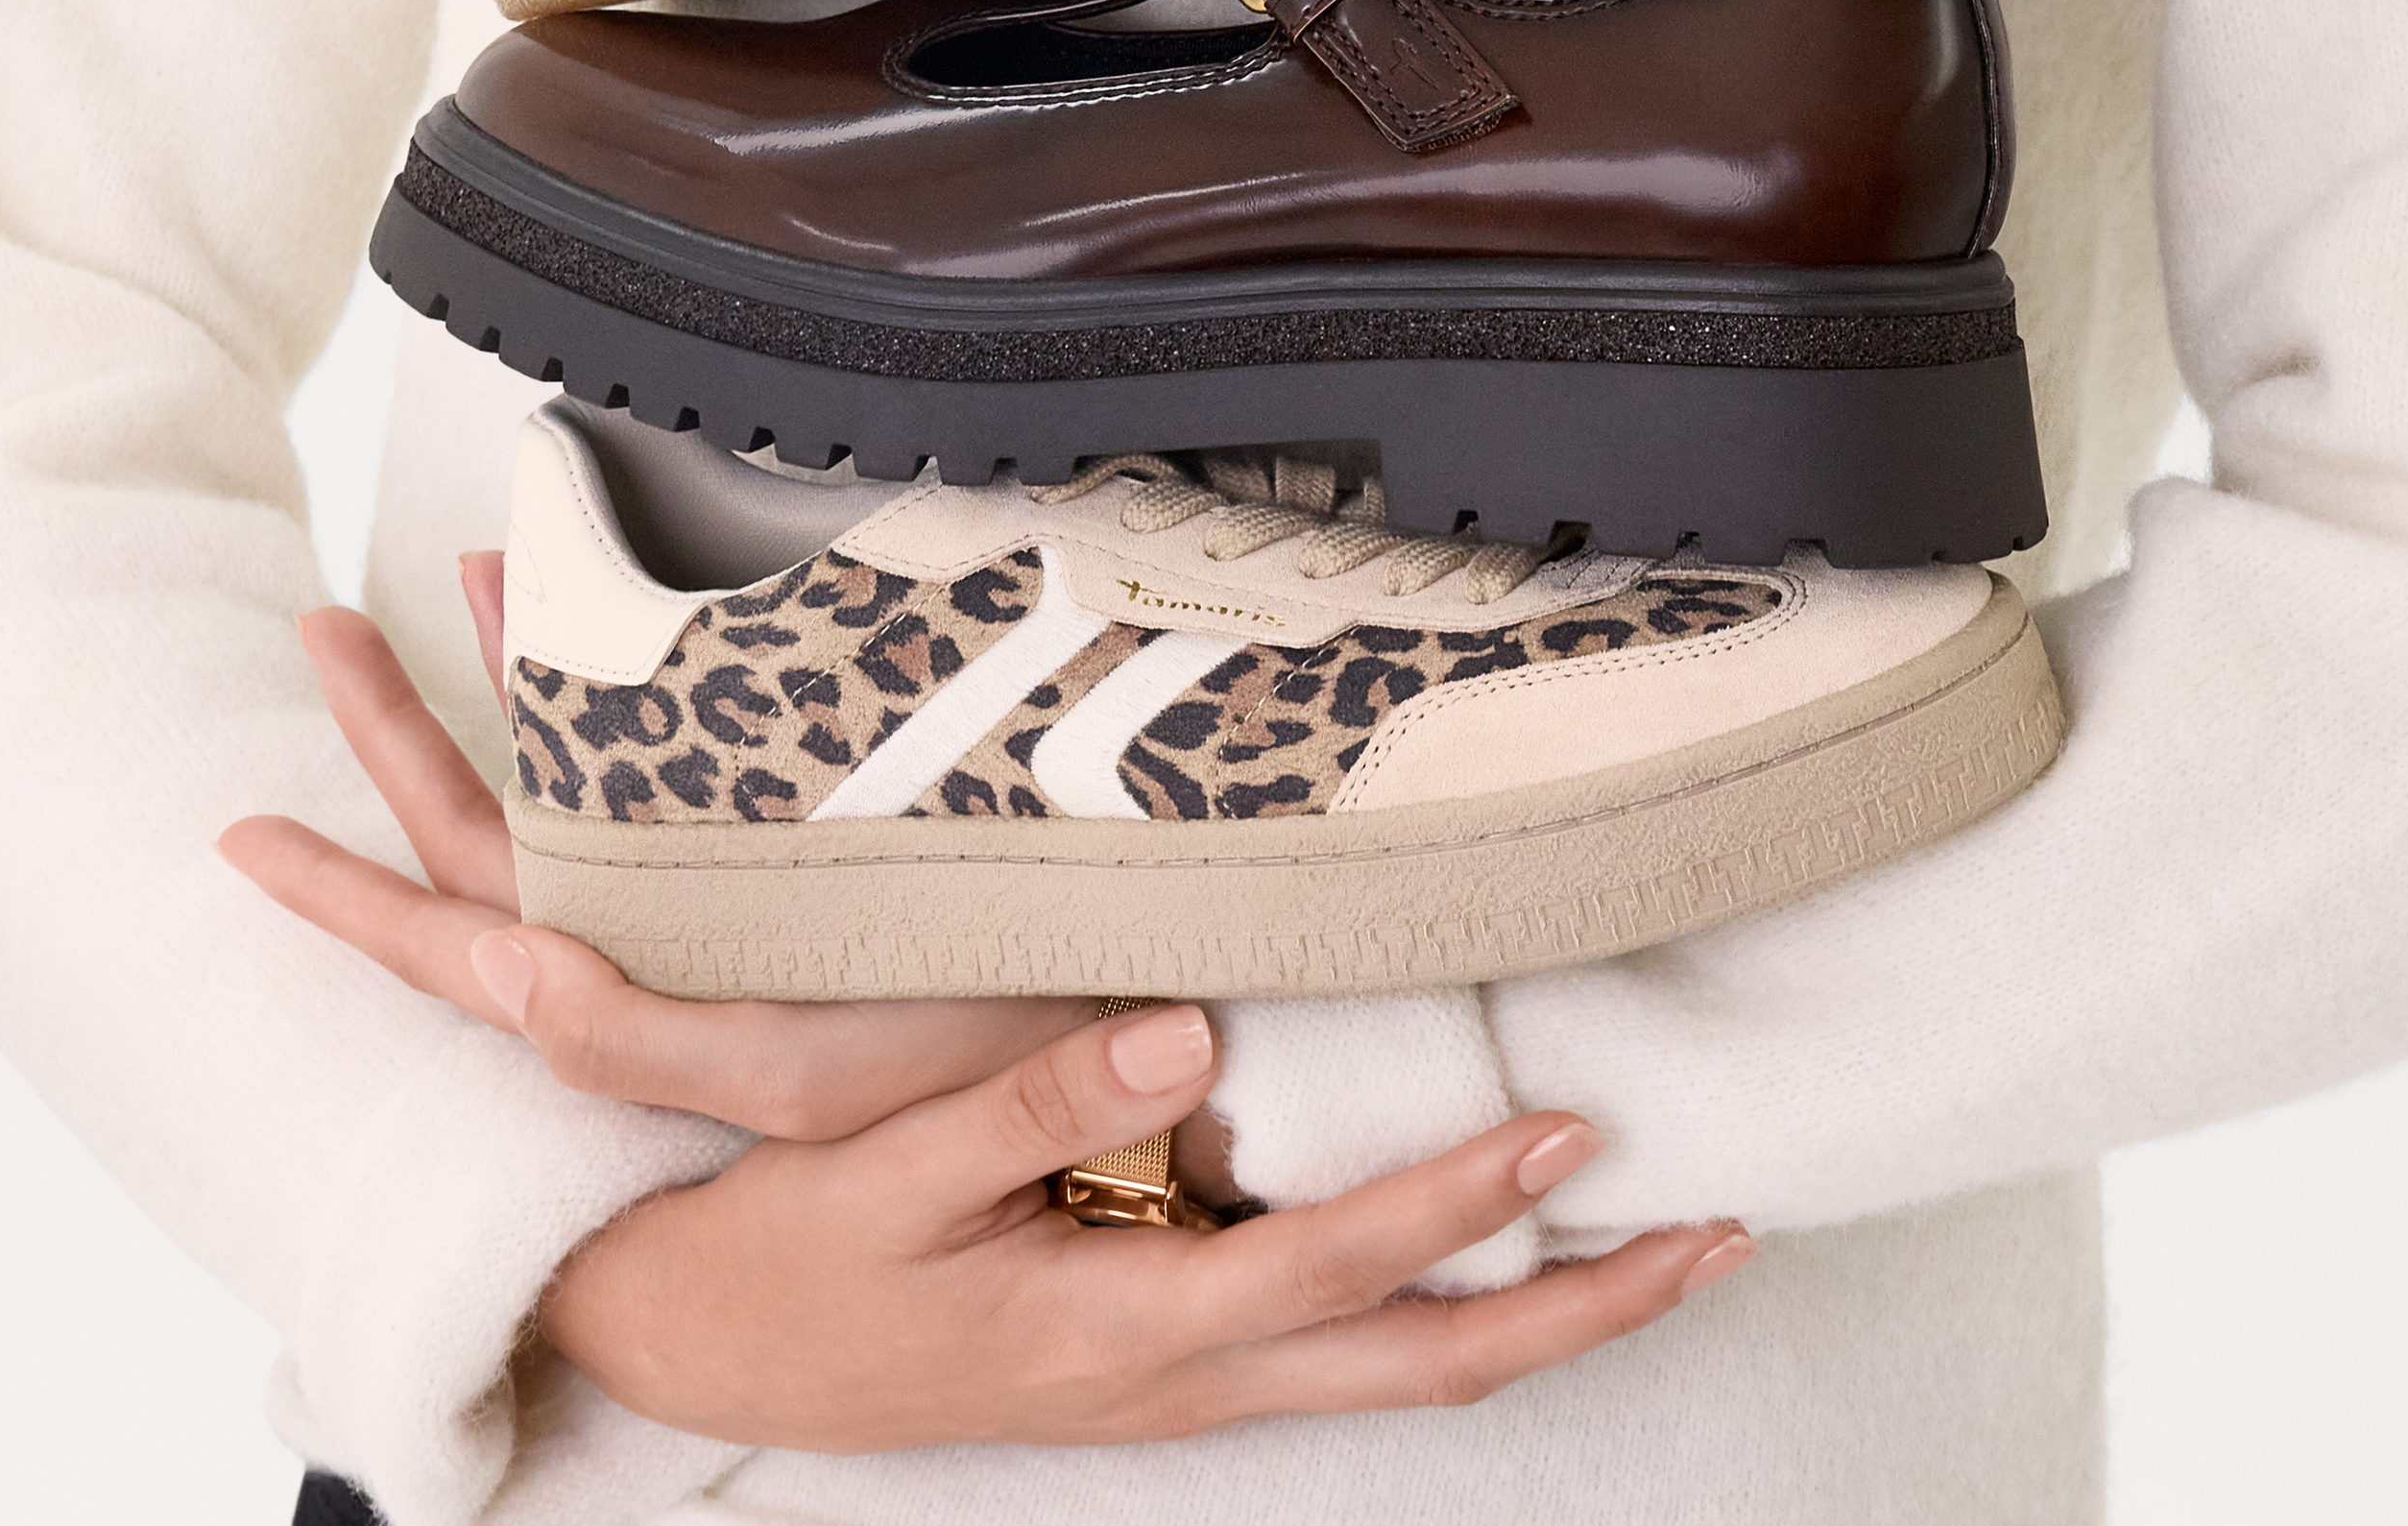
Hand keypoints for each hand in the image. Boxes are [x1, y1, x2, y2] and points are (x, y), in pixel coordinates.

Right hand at [221, 565, 1753, 1447]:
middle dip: (1579, 1310)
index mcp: (1120, 1328)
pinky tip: (1483, 1245)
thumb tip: (1191, 1025)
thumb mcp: (883, 1170)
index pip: (1341, 1264)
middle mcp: (1172, 1375)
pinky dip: (1436, 1299)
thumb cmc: (786, 1262)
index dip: (1465, 1198)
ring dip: (1533, 1313)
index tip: (1577, 1125)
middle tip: (1717, 1236)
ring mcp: (1171, 1381)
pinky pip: (1334, 1342)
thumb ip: (1036, 1092)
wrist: (690, 1352)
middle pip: (1423, 1361)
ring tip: (1654, 1243)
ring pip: (1396, 1366)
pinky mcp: (1153, 1358)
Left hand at [222, 564, 1080, 1140]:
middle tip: (321, 624)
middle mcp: (649, 930)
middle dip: (391, 726)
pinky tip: (626, 614)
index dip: (335, 890)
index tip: (232, 834)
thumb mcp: (784, 1073)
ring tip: (471, 566)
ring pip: (567, 773)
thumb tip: (486, 970)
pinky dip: (616, 679)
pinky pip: (661, 755)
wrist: (1101, 1037)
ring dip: (502, 675)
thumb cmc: (945, 1070)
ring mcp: (711, 880)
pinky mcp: (785, 836)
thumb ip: (629, 1031)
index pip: (437, 937)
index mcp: (625, 991)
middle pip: (478, 825)